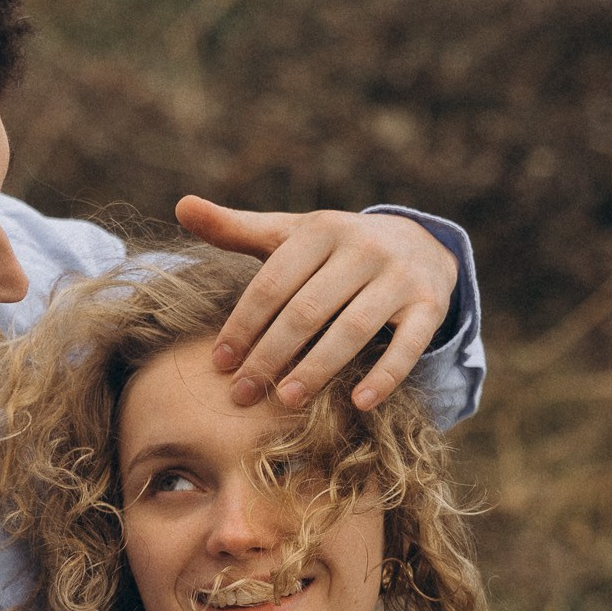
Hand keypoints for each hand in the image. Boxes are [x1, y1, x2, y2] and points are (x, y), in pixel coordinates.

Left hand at [174, 200, 458, 411]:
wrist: (420, 243)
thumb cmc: (336, 250)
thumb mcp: (290, 236)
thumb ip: (235, 228)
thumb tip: (181, 206)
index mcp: (321, 230)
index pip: (272, 283)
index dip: (243, 325)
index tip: (219, 363)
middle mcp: (363, 247)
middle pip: (307, 310)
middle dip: (270, 355)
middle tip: (241, 395)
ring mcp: (400, 276)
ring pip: (352, 329)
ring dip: (317, 368)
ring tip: (285, 401)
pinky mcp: (430, 305)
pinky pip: (408, 345)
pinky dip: (384, 375)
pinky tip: (359, 403)